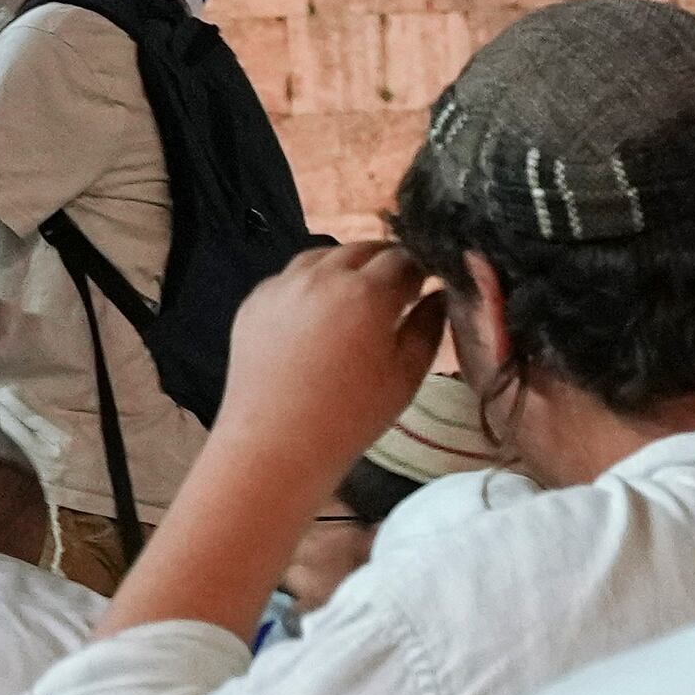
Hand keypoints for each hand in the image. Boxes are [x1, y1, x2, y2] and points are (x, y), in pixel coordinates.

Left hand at [211, 243, 448, 478]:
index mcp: (367, 291)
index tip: (428, 285)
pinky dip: (310, 284)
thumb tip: (440, 294)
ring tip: (356, 301)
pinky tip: (317, 315)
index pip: (405, 258)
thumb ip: (429, 326)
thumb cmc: (351, 417)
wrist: (274, 444)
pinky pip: (290, 278)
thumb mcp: (406, 376)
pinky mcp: (254, 301)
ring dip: (346, 268)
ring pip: (323, 256)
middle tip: (396, 292)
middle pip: (363, 249)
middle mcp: (322, 275)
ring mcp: (282, 285)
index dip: (421, 268)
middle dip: (385, 263)